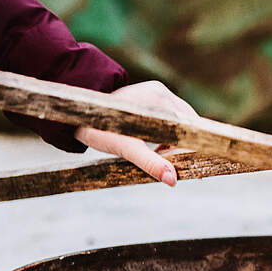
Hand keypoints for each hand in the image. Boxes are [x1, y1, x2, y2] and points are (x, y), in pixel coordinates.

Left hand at [75, 81, 197, 185]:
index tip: (192, 166)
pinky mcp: (156, 93)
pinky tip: (160, 147)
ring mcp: (160, 90)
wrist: (77, 111)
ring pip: (183, 119)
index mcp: (158, 101)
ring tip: (165, 157)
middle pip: (189, 123)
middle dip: (186, 145)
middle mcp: (163, 92)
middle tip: (179, 168)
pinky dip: (172, 132)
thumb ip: (151, 163)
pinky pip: (174, 115)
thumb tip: (173, 180)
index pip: (189, 127)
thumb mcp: (125, 149)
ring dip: (179, 140)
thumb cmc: (100, 129)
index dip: (193, 147)